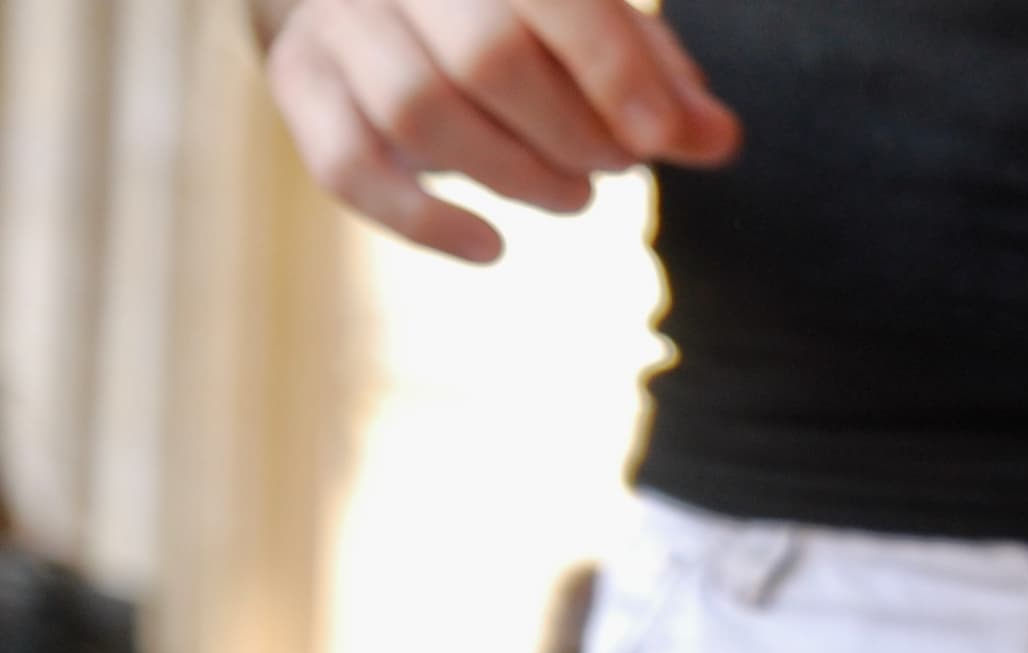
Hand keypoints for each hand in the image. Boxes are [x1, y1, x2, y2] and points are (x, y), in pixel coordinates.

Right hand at [255, 0, 737, 264]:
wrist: (396, 3)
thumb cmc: (521, 20)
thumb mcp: (601, 38)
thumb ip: (661, 85)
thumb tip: (719, 138)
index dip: (612, 70)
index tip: (660, 138)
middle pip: (487, 56)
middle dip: (571, 133)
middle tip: (613, 166)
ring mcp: (339, 20)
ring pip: (418, 109)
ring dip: (514, 175)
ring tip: (571, 196)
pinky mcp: (302, 81)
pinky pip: (345, 165)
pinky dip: (425, 222)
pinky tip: (491, 247)